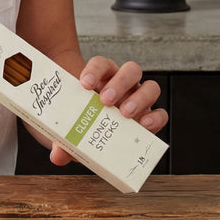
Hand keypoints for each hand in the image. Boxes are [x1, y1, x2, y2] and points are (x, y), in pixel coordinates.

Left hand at [49, 56, 167, 166]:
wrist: (95, 131)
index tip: (84, 83)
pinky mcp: (151, 117)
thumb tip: (57, 156)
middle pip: (131, 70)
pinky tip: (144, 126)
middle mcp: (124, 84)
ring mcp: (140, 99)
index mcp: (103, 78)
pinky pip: (161, 114)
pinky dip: (156, 118)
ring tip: (124, 114)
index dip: (95, 70)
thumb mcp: (71, 128)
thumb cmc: (83, 122)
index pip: (102, 64)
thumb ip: (63, 140)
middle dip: (119, 83)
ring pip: (151, 86)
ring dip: (139, 98)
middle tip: (105, 100)